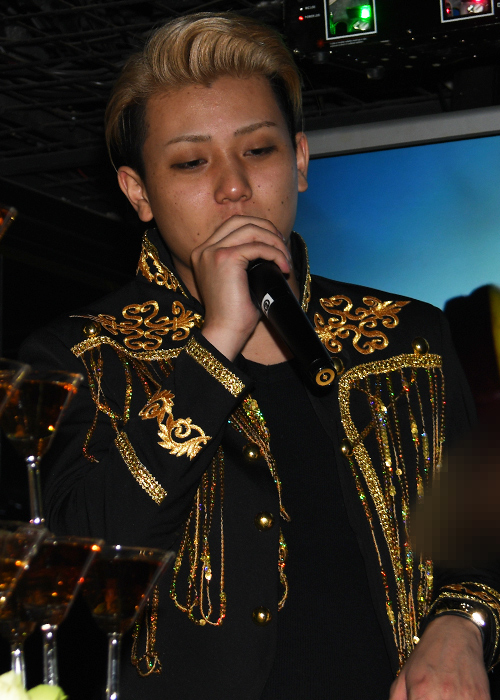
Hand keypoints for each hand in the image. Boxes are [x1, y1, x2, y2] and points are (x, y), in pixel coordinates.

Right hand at [191, 215, 292, 360]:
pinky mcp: (225, 259)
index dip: (259, 229)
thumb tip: (273, 247)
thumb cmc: (235, 312)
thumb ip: (247, 260)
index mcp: (204, 252)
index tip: (276, 244)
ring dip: (274, 242)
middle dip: (267, 229)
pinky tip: (283, 267)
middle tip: (283, 248)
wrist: (225, 332)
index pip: (233, 226)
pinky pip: (257, 247)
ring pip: (252, 230)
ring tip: (285, 260)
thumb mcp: (239, 280)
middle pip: (241, 220)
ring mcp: (212, 252)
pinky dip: (275, 254)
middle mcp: (204, 249)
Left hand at [389, 615, 489, 699]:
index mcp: (421, 695)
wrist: (455, 634)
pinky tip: (459, 694)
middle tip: (432, 695)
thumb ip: (397, 699)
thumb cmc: (428, 654)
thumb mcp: (404, 676)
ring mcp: (465, 699)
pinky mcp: (482, 699)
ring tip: (446, 694)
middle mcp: (443, 698)